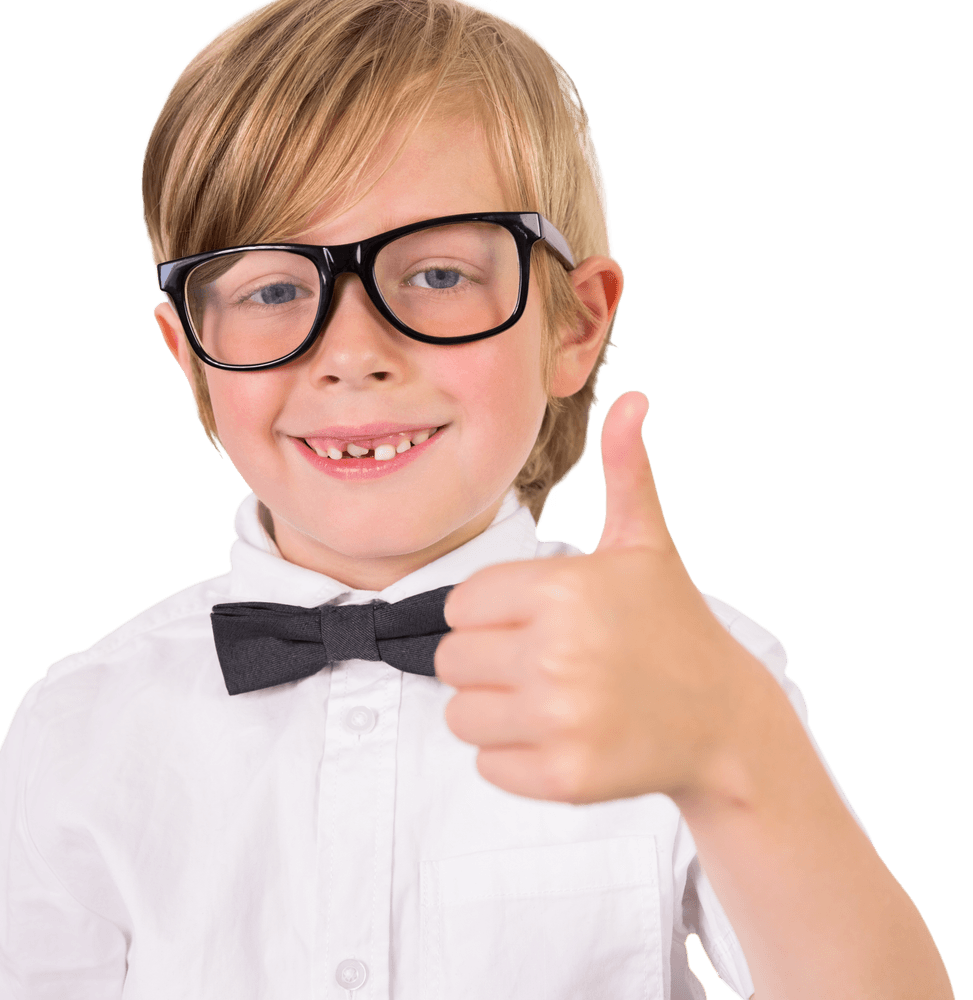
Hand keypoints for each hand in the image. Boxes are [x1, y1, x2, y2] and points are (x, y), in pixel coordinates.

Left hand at [436, 390, 763, 804]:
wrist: (724, 719)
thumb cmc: (671, 623)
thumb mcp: (646, 543)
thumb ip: (626, 472)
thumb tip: (634, 400)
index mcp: (563, 588)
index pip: (460, 605)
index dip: (490, 615)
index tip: (532, 621)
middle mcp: (558, 653)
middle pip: (453, 660)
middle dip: (488, 661)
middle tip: (541, 663)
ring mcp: (562, 720)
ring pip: (462, 715)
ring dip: (494, 711)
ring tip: (548, 699)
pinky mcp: (565, 777)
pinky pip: (487, 766)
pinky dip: (513, 758)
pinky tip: (561, 736)